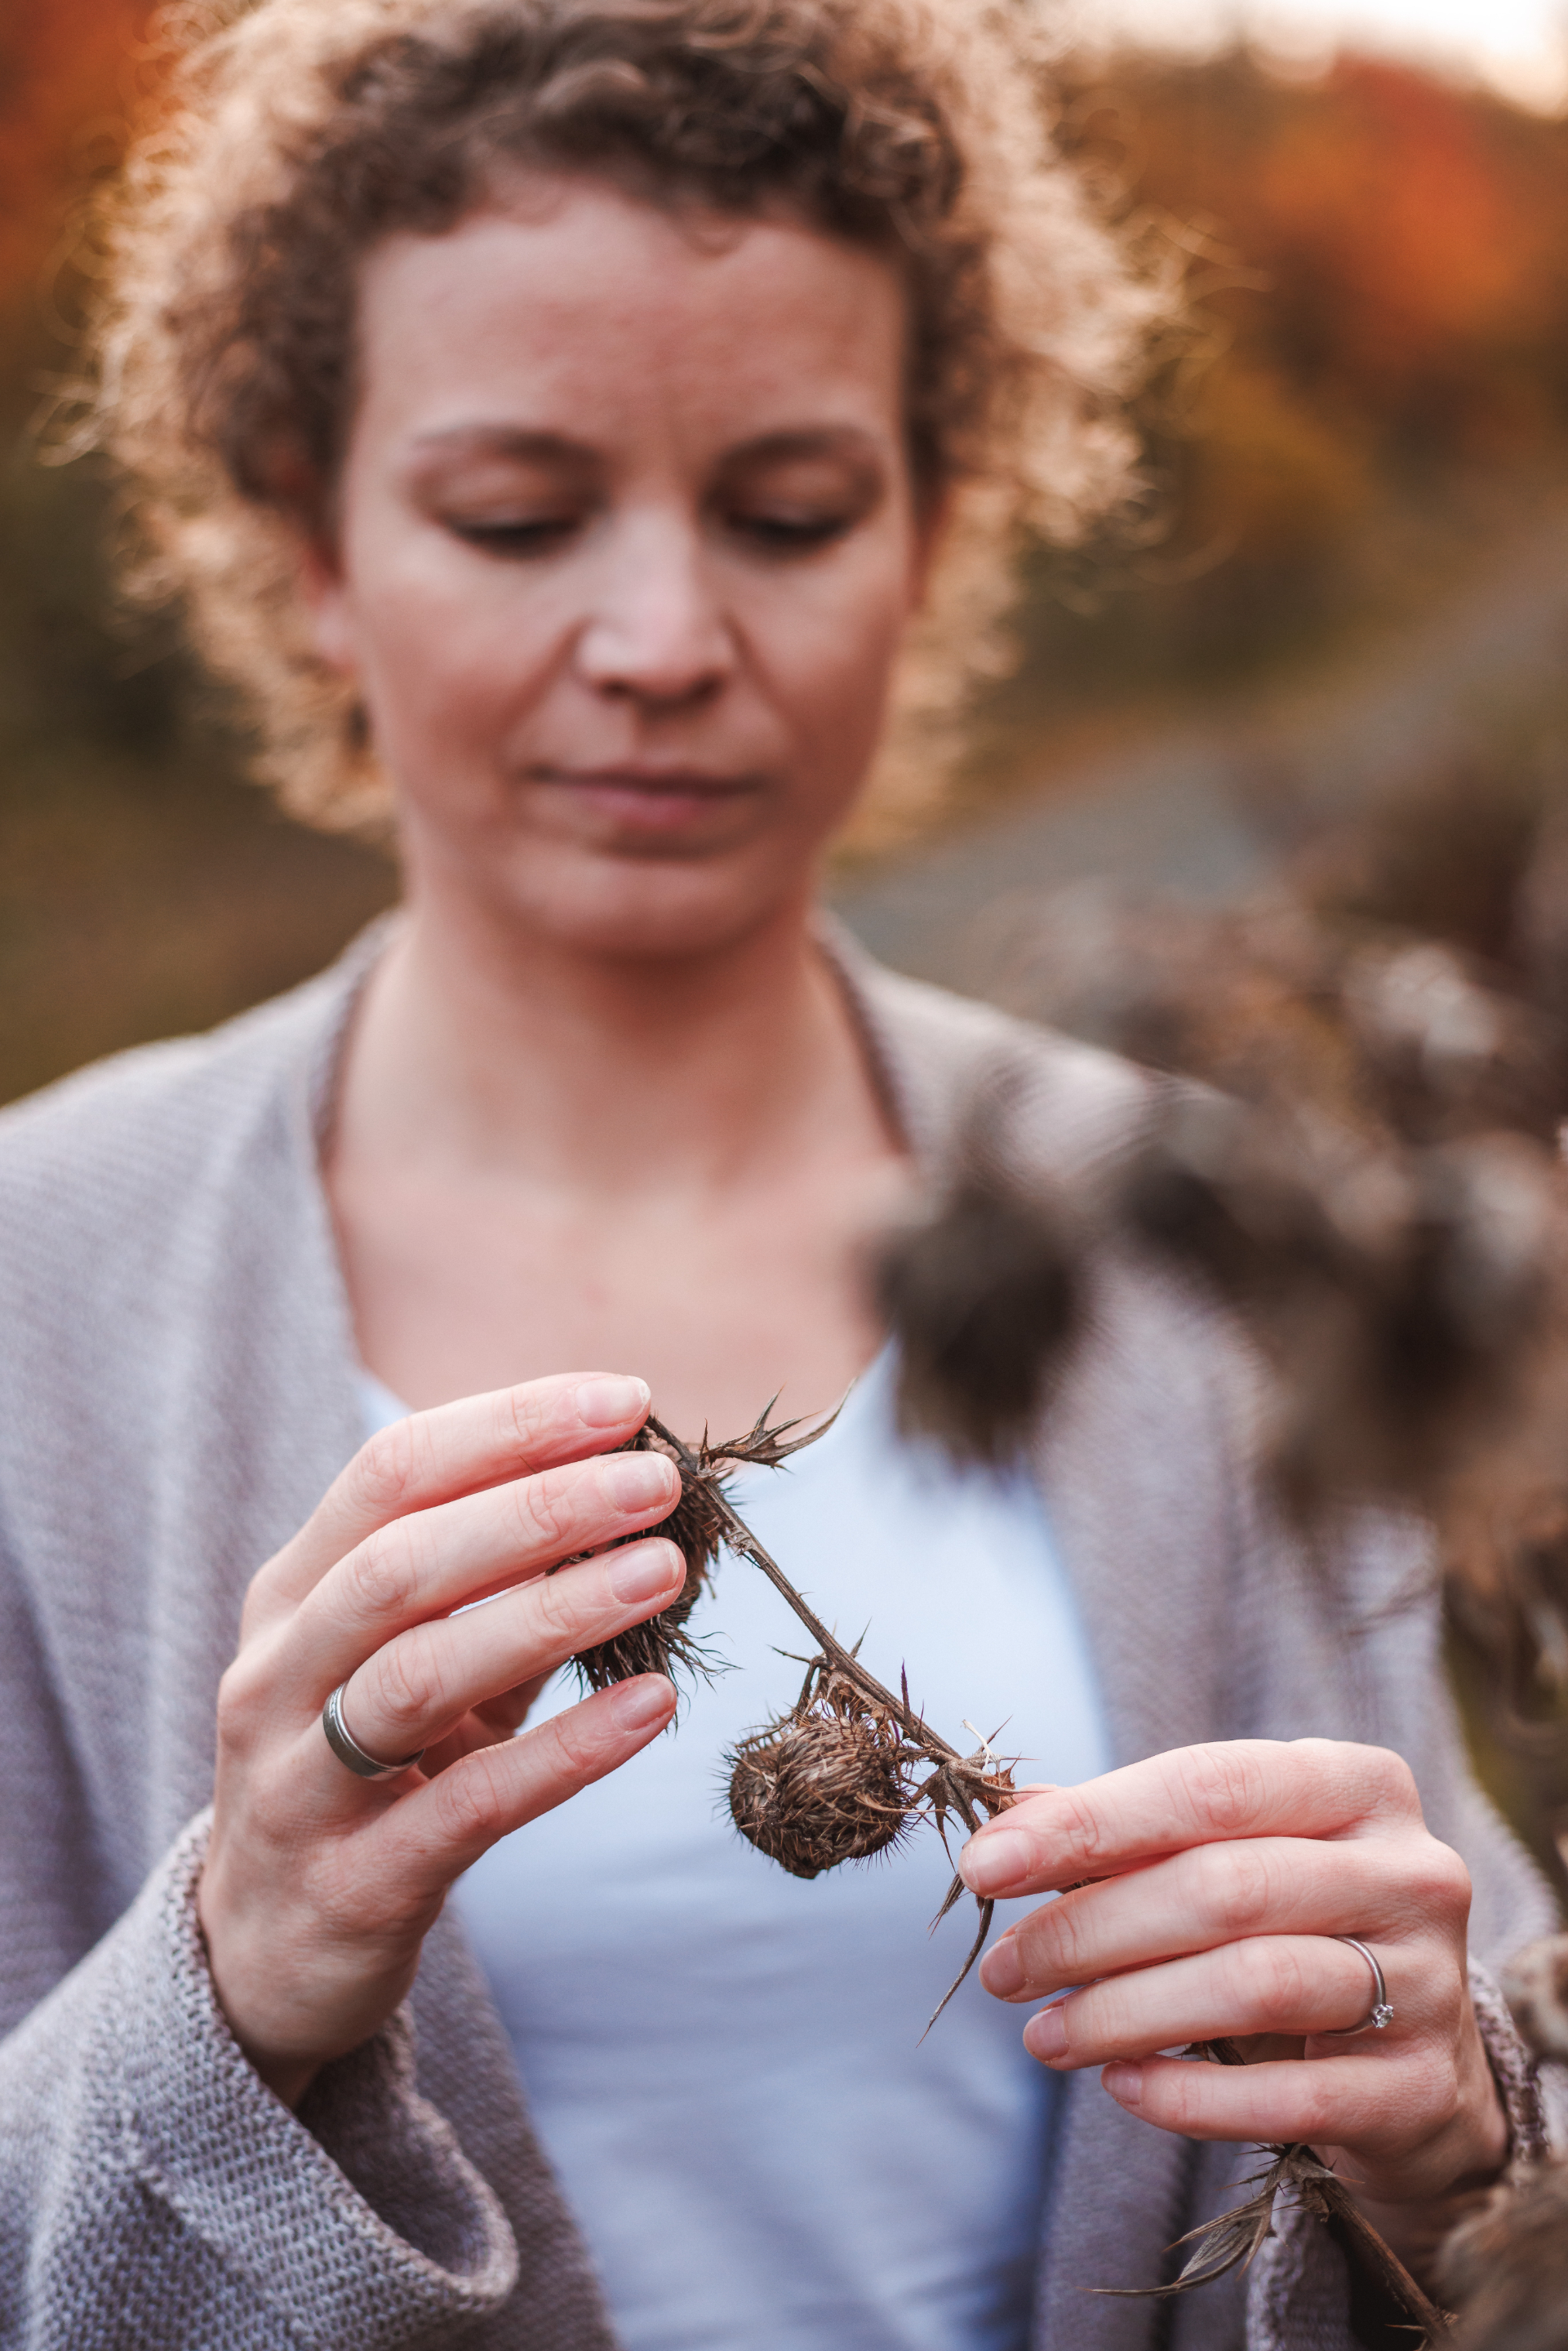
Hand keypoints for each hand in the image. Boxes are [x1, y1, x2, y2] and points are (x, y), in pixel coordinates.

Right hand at [199, 1373, 684, 2105]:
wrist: (267, 1955)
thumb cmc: (365, 1772)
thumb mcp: (416, 1661)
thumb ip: (498, 1585)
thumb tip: (626, 1491)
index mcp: (294, 1593)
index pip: (392, 1473)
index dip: (508, 1427)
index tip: (621, 1402)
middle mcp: (278, 1674)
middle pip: (401, 1562)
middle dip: (537, 1507)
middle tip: (655, 1482)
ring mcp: (299, 1784)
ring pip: (420, 1673)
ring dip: (552, 1612)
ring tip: (664, 1571)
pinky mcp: (353, 1885)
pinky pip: (466, 1806)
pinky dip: (565, 1750)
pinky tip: (652, 1706)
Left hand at [958, 1739, 1507, 2223]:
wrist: (1418, 2069)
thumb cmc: (1295, 1931)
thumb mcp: (1226, 1859)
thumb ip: (1128, 1833)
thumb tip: (1011, 1818)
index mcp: (1357, 1783)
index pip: (1207, 1786)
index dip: (1089, 1824)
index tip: (986, 1865)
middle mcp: (1410, 1870)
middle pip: (1224, 1887)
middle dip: (1090, 1929)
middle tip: (1006, 1971)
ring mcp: (1430, 1981)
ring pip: (1254, 1984)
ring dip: (1125, 2012)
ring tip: (1044, 2034)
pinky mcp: (1422, 2088)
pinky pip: (1291, 2095)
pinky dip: (1190, 2094)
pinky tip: (1121, 2085)